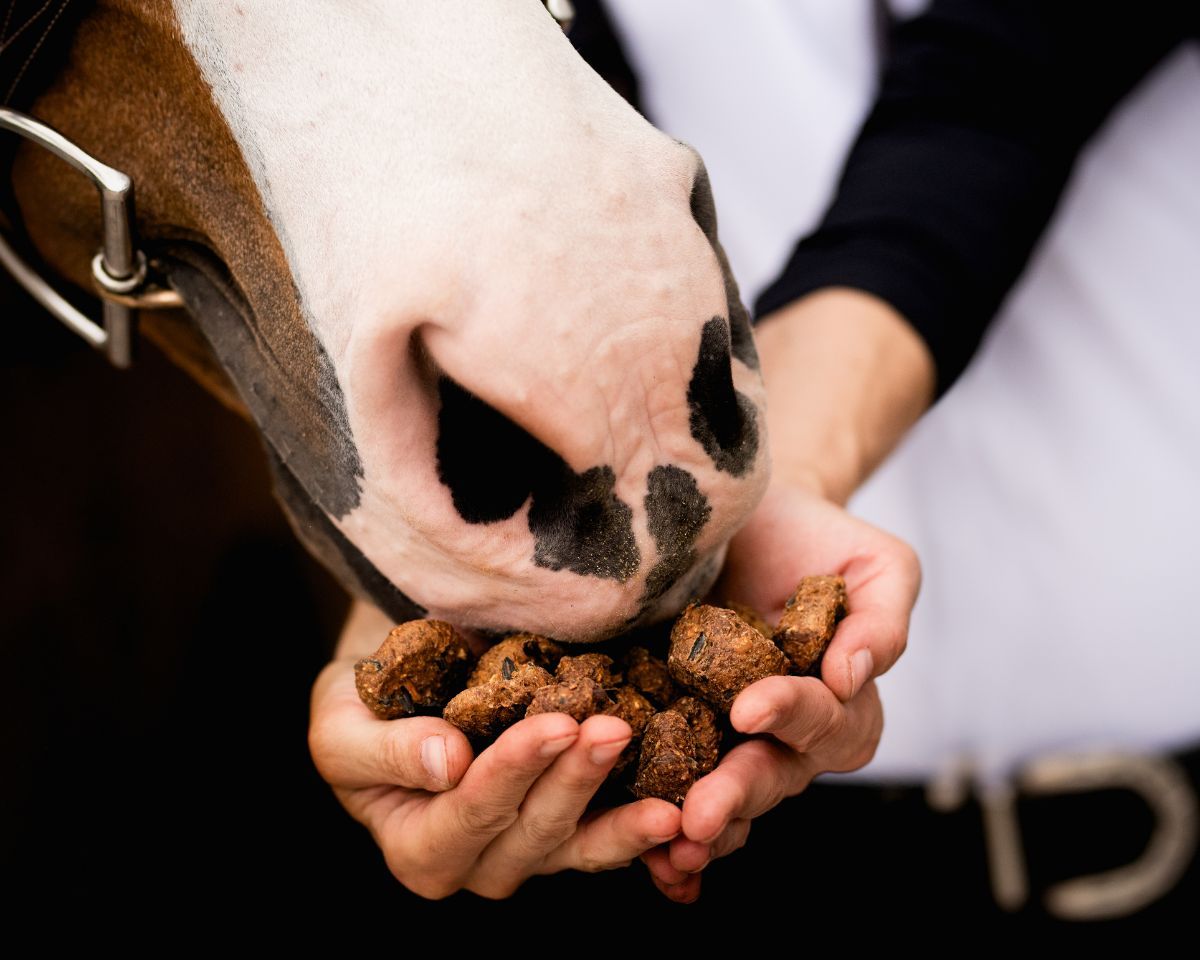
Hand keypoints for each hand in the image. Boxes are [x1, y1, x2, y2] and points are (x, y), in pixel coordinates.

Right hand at [309, 602, 680, 898]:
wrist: (401, 686)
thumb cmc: (361, 706)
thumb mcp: (341, 724)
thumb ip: (382, 751)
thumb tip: (446, 762)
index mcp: (418, 849)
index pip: (470, 813)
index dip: (514, 773)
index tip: (555, 724)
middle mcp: (476, 865)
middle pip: (534, 833)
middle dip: (575, 782)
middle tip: (613, 730)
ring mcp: (528, 851)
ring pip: (579, 845)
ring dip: (623, 816)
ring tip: (669, 795)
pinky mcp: (567, 826)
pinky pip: (607, 835)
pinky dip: (642, 823)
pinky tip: (682, 808)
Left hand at [641, 479, 919, 900]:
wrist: (747, 511)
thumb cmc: (819, 539)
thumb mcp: (878, 566)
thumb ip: (881, 622)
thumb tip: (852, 677)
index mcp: (841, 704)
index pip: (824, 720)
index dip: (790, 715)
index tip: (749, 708)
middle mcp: (785, 735)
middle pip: (770, 774)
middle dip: (735, 794)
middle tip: (699, 815)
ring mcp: (726, 736)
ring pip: (721, 792)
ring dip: (696, 823)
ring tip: (664, 846)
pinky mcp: (672, 724)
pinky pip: (667, 778)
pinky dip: (653, 818)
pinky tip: (634, 843)